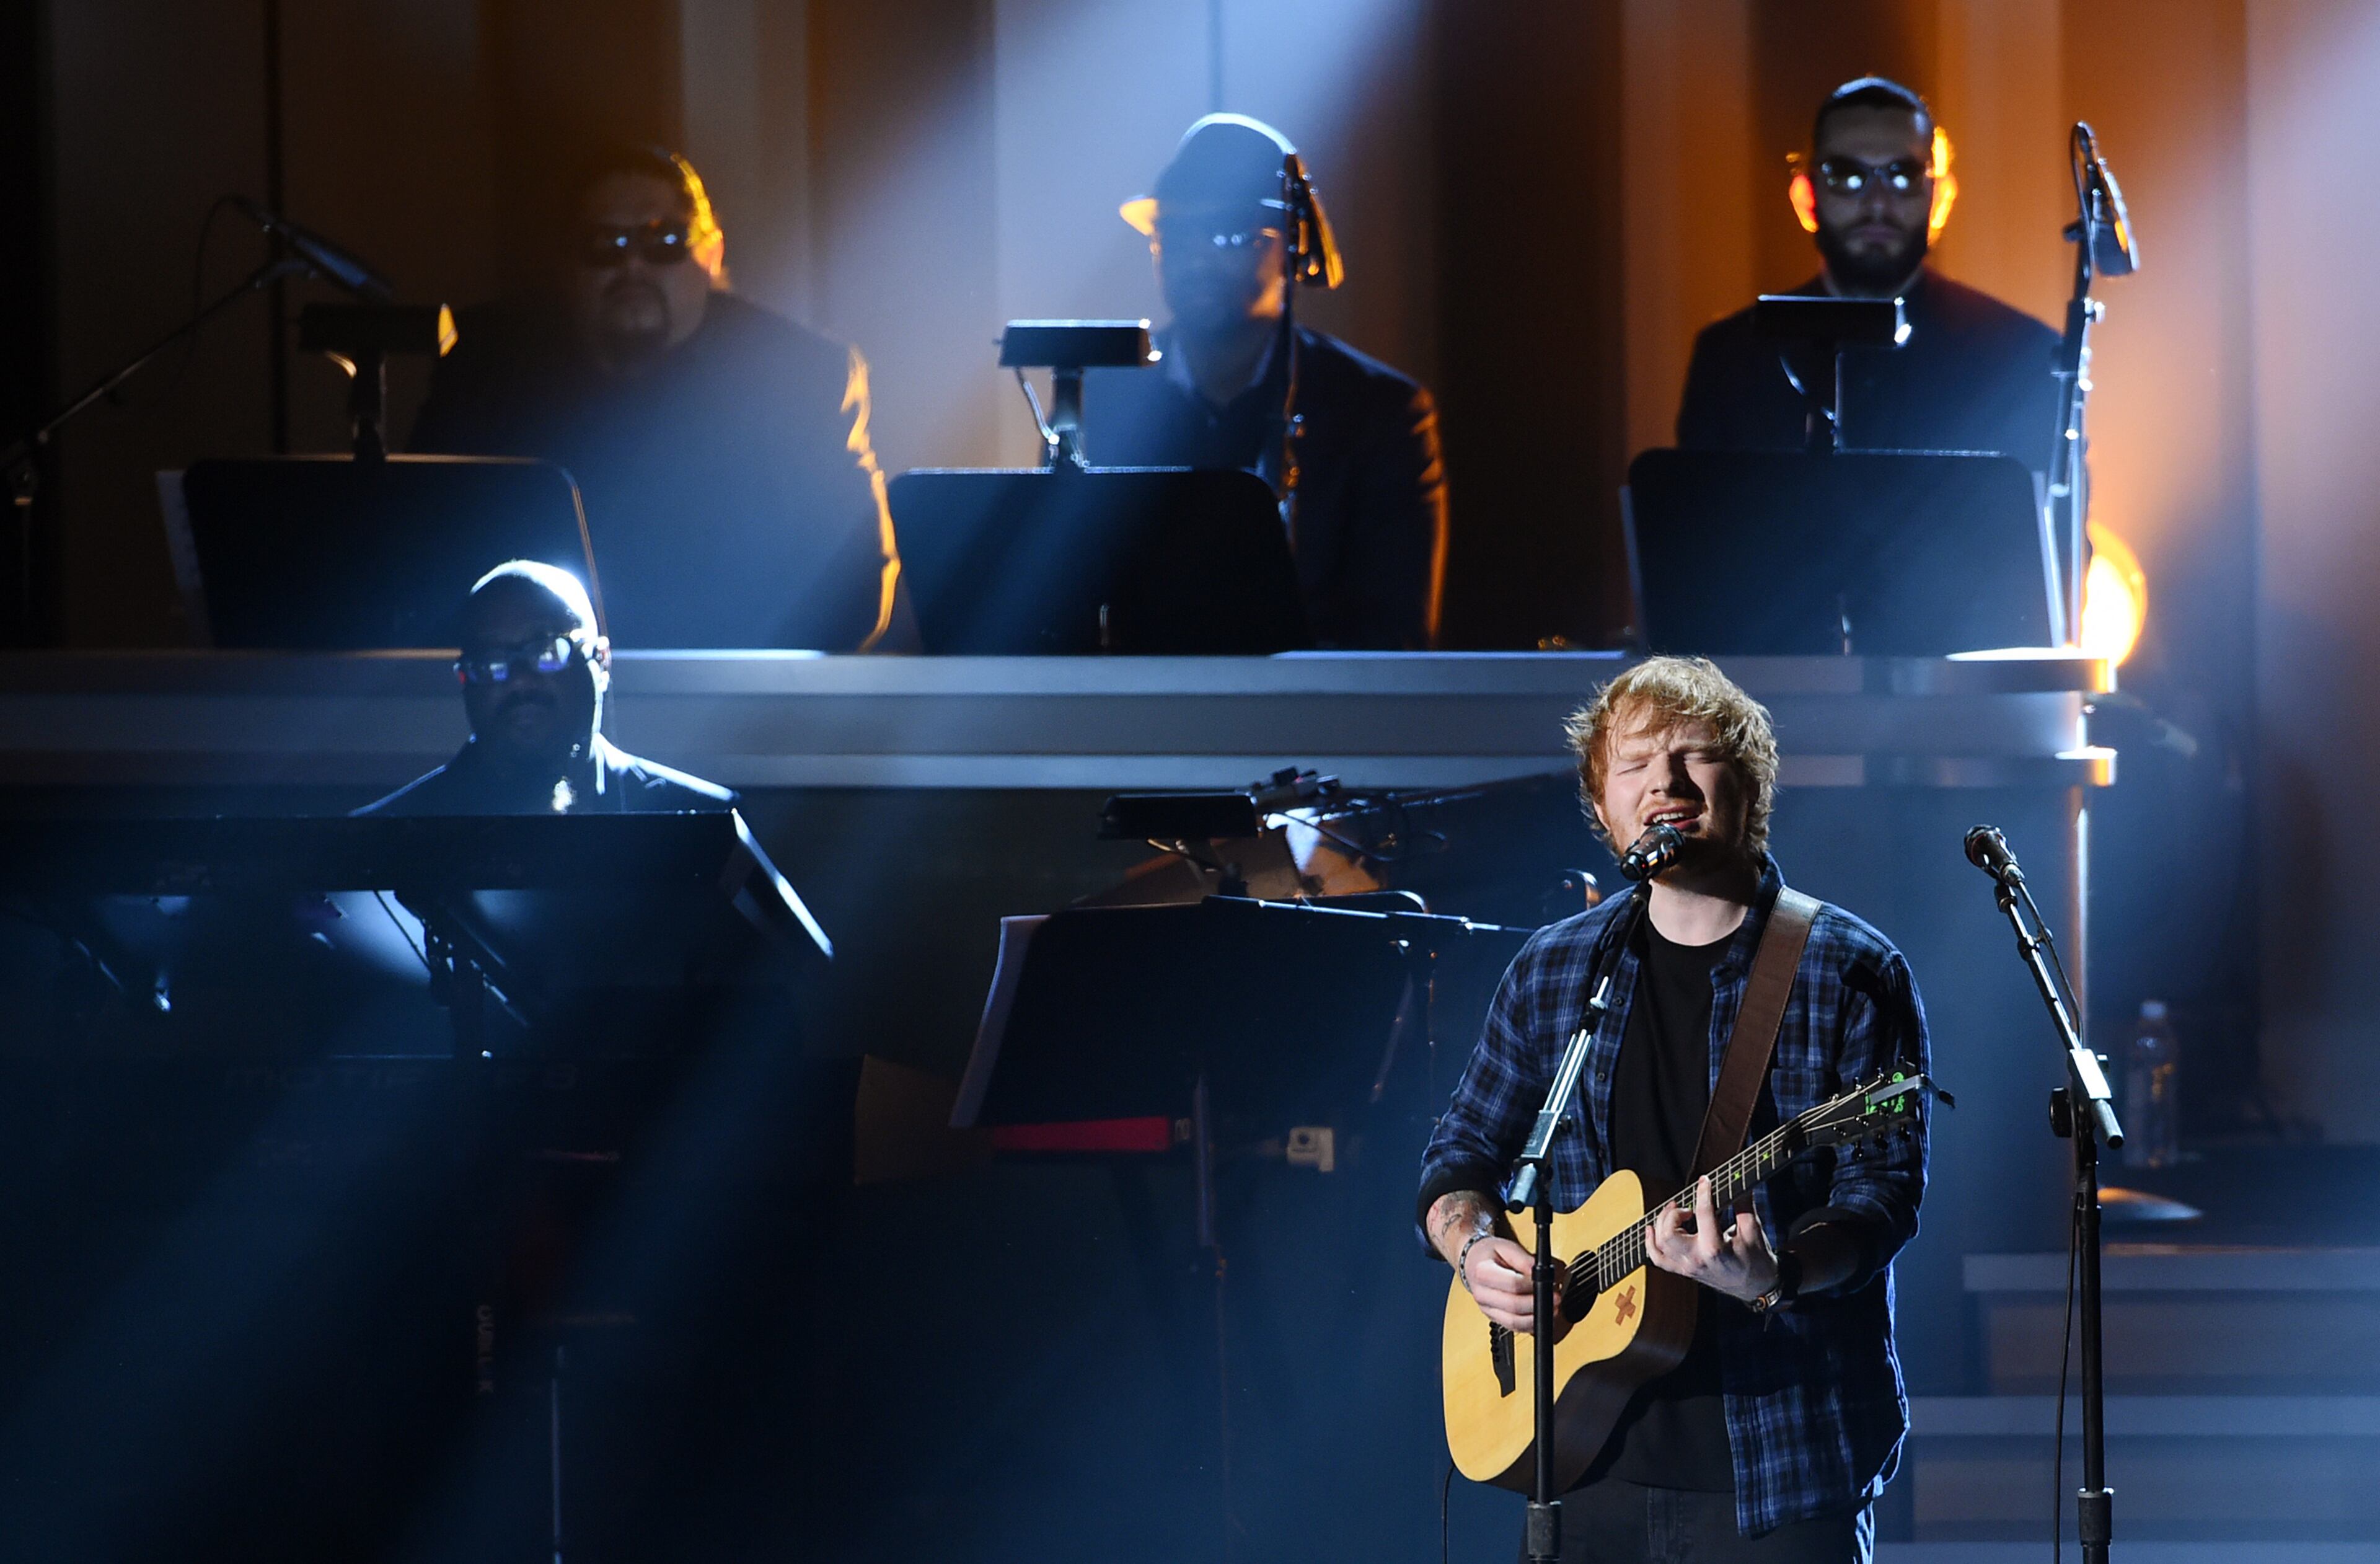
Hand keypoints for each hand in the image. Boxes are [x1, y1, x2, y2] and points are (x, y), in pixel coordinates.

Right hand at [1462, 1234, 1560, 1334]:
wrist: (1473, 1261)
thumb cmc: (1490, 1253)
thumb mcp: (1506, 1247)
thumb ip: (1525, 1258)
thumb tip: (1542, 1271)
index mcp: (1482, 1272)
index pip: (1512, 1284)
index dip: (1534, 1285)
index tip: (1549, 1282)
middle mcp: (1481, 1294)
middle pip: (1513, 1306)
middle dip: (1538, 1304)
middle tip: (1556, 1298)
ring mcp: (1486, 1309)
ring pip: (1513, 1322)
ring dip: (1536, 1318)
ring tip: (1552, 1308)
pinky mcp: (1493, 1318)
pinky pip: (1513, 1328)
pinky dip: (1530, 1325)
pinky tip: (1541, 1316)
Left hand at [1645, 1175, 1778, 1304]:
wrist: (1756, 1288)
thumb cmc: (1756, 1260)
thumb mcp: (1753, 1231)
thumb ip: (1743, 1205)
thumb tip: (1737, 1181)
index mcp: (1715, 1250)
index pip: (1703, 1214)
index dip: (1703, 1192)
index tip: (1705, 1181)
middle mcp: (1697, 1260)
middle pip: (1669, 1233)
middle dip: (1674, 1213)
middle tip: (1686, 1207)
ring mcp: (1687, 1267)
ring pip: (1660, 1243)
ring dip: (1662, 1222)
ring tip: (1675, 1212)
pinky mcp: (1684, 1271)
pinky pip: (1658, 1259)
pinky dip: (1650, 1242)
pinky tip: (1651, 1228)